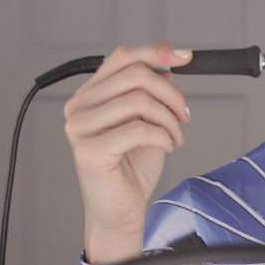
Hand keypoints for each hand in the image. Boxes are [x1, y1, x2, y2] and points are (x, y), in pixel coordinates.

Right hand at [63, 43, 192, 264]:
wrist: (121, 212)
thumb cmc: (131, 170)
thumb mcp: (149, 123)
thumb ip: (152, 94)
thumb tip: (167, 66)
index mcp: (90, 95)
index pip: (121, 57)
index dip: (156, 52)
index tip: (185, 57)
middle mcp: (79, 108)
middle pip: (135, 76)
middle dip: (171, 93)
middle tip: (184, 115)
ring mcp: (80, 129)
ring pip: (139, 101)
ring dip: (169, 119)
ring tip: (176, 136)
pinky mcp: (89, 151)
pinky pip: (139, 129)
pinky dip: (163, 136)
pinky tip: (168, 147)